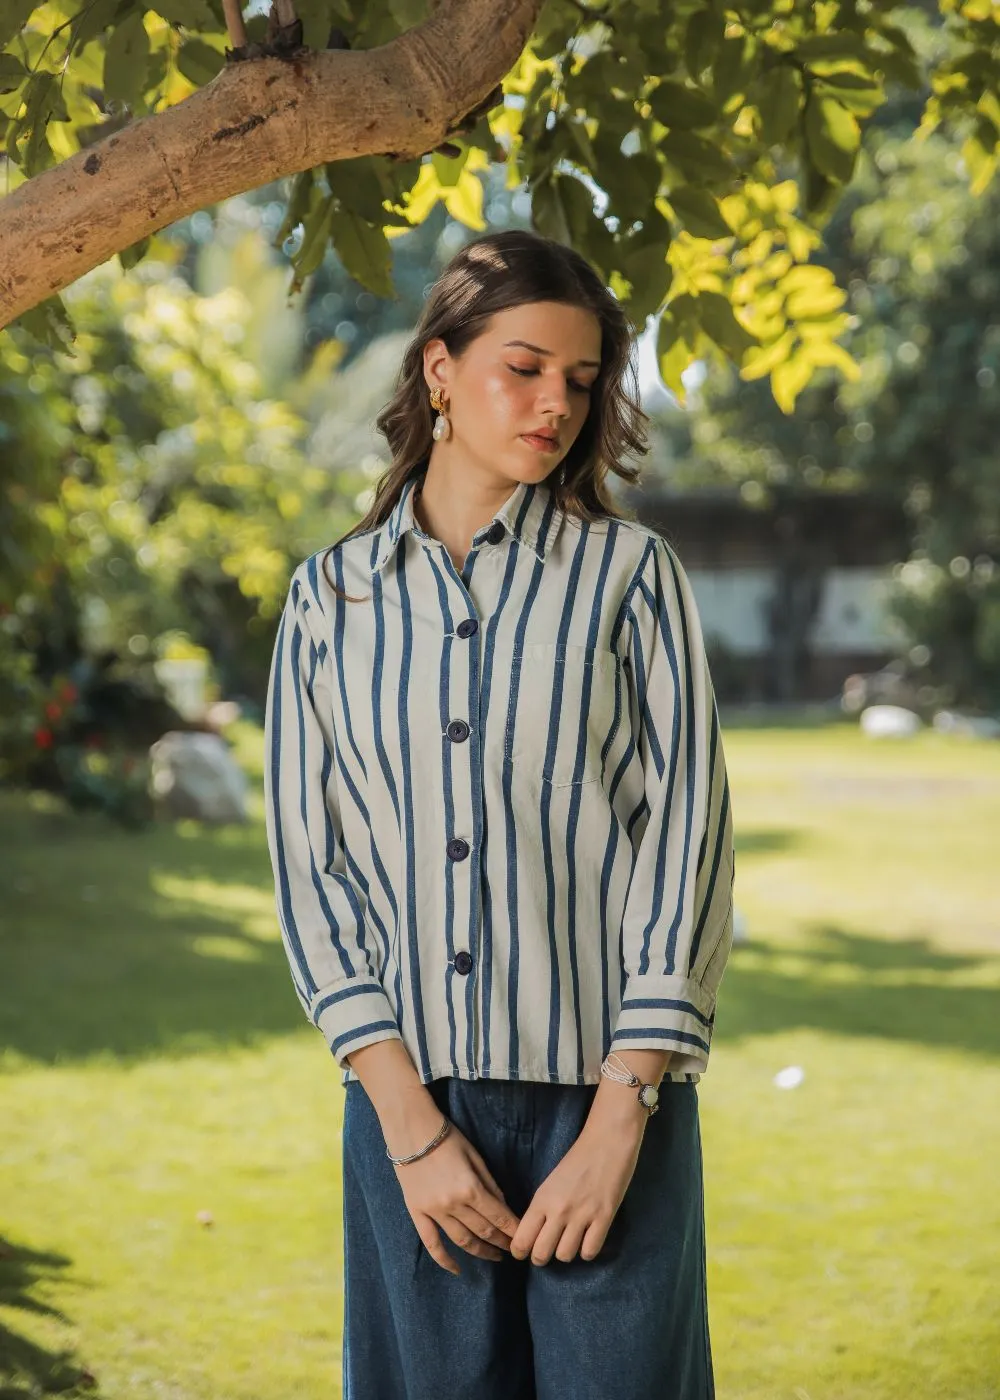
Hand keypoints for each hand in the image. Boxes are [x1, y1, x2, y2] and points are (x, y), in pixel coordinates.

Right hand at [390, 1117, 521, 1276]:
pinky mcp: (418, 1214)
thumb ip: (490, 1183)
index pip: (498, 1217)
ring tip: (495, 1256)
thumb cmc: (447, 1139)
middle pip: (483, 1231)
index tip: (523, 1239)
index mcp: (471, 1188)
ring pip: (462, 1241)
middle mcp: (454, 1205)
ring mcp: (434, 1212)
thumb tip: (503, 1205)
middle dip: (502, 1242)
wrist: (412, 1132)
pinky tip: (457, 1269)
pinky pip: (431, 1243)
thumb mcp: (475, 1156)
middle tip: (514, 1249)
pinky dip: (444, 1260)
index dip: (513, 1230)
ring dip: (481, 1251)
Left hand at [509, 1116, 644, 1264]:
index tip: (524, 1250)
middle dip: (541, 1257)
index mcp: (541, 1199)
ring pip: (565, 1256)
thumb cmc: (577, 1159)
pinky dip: (587, 1250)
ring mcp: (582, 1215)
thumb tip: (534, 1235)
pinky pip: (590, 1252)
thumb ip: (542, 1208)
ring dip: (567, 1252)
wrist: (607, 1141)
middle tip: (547, 1249)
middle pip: (541, 1254)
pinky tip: (588, 1239)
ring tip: (570, 1240)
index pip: (521, 1239)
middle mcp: (558, 1210)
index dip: (520, 1250)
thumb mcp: (551, 1182)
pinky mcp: (604, 1218)